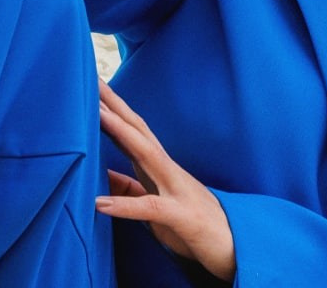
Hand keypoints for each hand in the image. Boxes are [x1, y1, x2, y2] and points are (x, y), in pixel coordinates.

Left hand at [96, 80, 236, 281]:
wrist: (237, 248)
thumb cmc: (192, 227)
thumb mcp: (155, 207)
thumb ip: (131, 191)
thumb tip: (100, 181)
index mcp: (159, 168)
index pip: (132, 131)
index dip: (110, 108)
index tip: (89, 85)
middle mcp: (168, 171)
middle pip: (138, 130)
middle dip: (114, 104)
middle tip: (90, 78)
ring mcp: (176, 190)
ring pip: (146, 154)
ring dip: (121, 132)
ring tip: (94, 115)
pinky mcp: (181, 217)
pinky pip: (150, 209)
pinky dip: (124, 205)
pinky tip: (99, 204)